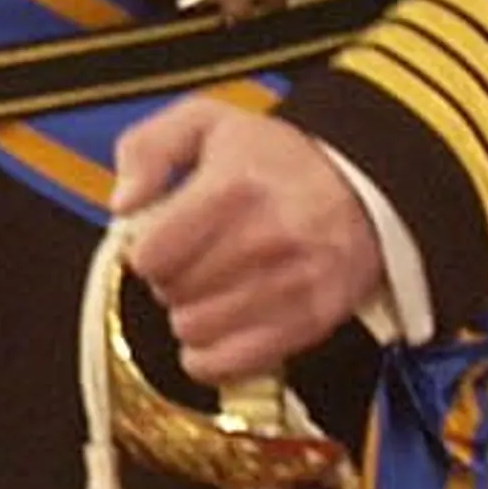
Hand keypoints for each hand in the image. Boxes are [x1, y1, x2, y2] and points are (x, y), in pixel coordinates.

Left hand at [114, 94, 382, 383]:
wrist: (364, 185)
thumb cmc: (279, 159)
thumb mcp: (206, 123)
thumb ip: (147, 148)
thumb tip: (123, 202)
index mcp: (233, 190)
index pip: (151, 255)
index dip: (147, 250)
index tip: (164, 240)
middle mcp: (264, 241)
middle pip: (171, 293)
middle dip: (171, 279)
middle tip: (195, 260)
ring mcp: (290, 285)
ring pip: (194, 330)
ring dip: (192, 314)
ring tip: (214, 287)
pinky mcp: (309, 321)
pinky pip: (228, 364)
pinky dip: (212, 355)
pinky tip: (221, 326)